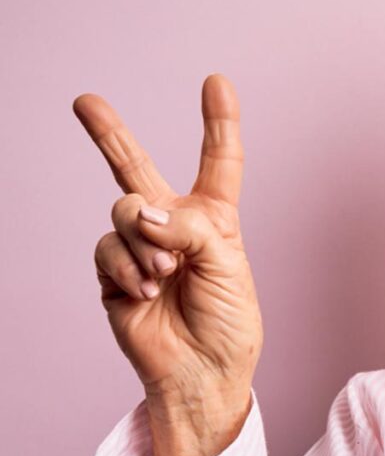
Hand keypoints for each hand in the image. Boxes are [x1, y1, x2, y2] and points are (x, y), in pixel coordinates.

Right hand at [76, 74, 262, 455]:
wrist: (202, 373)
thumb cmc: (228, 322)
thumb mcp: (228, 265)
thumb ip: (189, 229)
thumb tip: (140, 211)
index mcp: (214, 218)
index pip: (218, 162)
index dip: (217, 122)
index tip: (216, 83)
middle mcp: (174, 225)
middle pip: (135, 169)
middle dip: (108, 134)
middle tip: (85, 101)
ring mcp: (140, 248)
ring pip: (124, 211)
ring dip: (146, 243)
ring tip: (166, 276)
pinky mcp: (113, 274)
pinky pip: (108, 248)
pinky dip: (128, 268)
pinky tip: (146, 290)